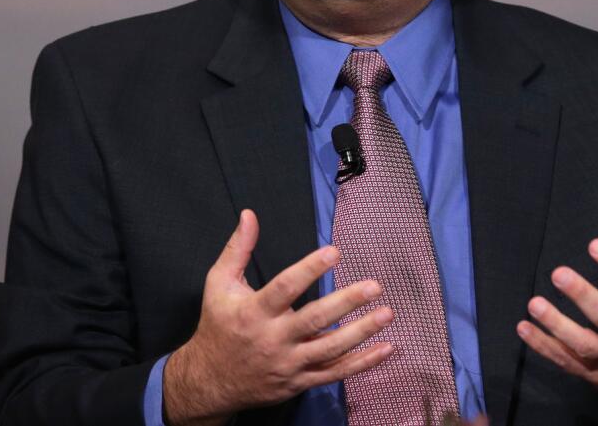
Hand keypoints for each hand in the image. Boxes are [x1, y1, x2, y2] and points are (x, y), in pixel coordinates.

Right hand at [164, 209, 393, 424]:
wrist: (210, 382)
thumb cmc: (217, 326)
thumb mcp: (218, 284)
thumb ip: (237, 249)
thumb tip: (249, 214)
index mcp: (254, 312)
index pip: (285, 288)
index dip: (310, 269)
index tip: (334, 252)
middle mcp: (274, 340)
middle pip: (314, 320)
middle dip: (346, 303)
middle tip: (374, 286)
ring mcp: (289, 364)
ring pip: (330, 349)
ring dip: (361, 332)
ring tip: (387, 313)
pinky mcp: (299, 382)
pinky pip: (335, 373)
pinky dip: (362, 363)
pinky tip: (386, 349)